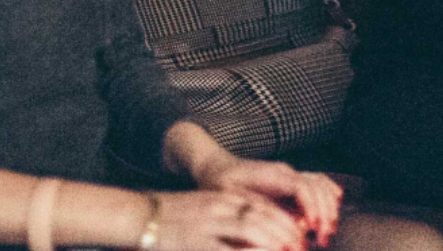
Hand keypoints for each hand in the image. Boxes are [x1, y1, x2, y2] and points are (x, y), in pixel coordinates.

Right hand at [152, 189, 306, 250]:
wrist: (140, 215)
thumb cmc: (174, 215)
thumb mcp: (206, 206)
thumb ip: (230, 215)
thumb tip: (257, 231)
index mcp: (224, 198)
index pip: (263, 205)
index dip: (285, 219)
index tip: (300, 231)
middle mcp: (221, 207)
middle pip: (263, 216)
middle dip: (287, 231)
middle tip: (302, 246)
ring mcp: (210, 225)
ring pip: (252, 230)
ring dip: (275, 242)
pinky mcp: (198, 243)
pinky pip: (230, 250)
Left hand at [197, 155, 342, 247]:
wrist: (217, 168)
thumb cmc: (221, 186)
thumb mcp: (232, 200)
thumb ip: (256, 210)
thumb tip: (281, 226)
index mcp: (271, 175)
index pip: (301, 187)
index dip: (311, 207)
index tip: (314, 228)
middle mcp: (286, 172)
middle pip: (316, 186)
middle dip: (325, 213)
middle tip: (324, 239)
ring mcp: (291, 174)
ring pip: (320, 183)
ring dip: (329, 207)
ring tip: (328, 231)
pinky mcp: (292, 181)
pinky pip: (317, 182)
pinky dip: (328, 194)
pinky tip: (334, 207)